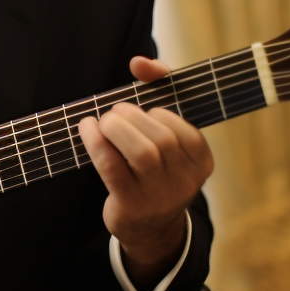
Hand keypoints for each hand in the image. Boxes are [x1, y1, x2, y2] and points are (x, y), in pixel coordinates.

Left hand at [76, 56, 213, 290]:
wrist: (149, 228)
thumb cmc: (154, 168)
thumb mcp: (165, 136)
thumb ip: (160, 90)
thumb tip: (140, 62)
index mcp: (202, 162)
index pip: (187, 129)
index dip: (162, 107)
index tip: (144, 106)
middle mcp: (186, 182)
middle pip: (163, 139)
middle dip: (133, 117)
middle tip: (115, 113)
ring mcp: (160, 197)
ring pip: (143, 154)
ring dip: (117, 128)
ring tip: (104, 121)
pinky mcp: (131, 205)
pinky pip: (112, 167)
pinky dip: (96, 142)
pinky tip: (87, 129)